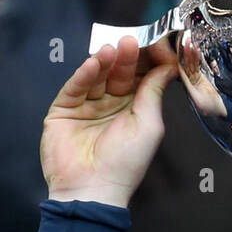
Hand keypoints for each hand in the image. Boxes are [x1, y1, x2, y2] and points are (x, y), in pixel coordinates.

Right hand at [41, 37, 178, 207]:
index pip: (140, 77)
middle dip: (127, 57)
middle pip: (119, 73)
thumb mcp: (149, 125)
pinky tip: (97, 62)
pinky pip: (76, 86)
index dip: (147, 60)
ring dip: (107, 61)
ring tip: (114, 48)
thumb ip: (154, 92)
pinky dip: (85, 73)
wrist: (92, 190)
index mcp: (134, 111)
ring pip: (98, 75)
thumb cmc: (125, 164)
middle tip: (132, 41)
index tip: (155, 43)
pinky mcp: (64, 109)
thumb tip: (168, 66)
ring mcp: (87, 106)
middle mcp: (111, 106)